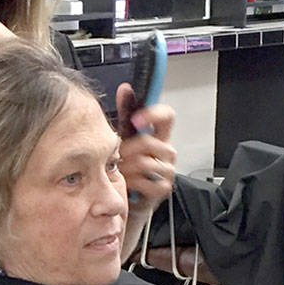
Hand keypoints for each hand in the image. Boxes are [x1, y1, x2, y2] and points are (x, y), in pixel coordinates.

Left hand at [115, 81, 175, 211]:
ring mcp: (168, 170)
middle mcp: (168, 150)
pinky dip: (131, 183)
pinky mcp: (164, 188)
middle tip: (115, 156)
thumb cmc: (130, 164)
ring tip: (118, 171)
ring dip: (126, 168)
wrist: (132, 196)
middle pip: (147, 142)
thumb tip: (124, 88)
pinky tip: (126, 184)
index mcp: (161, 134)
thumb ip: (126, 113)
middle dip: (125, 149)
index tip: (136, 119)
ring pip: (144, 163)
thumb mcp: (126, 137)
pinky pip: (145, 182)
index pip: (167, 115)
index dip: (152, 114)